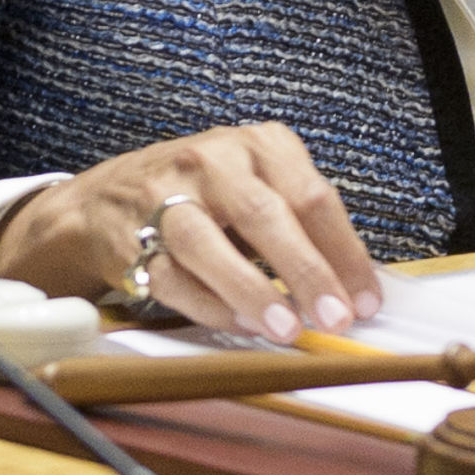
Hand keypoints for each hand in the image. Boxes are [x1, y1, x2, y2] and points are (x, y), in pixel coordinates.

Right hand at [0, 124, 388, 340]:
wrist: (107, 200)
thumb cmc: (204, 194)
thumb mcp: (258, 184)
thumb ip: (302, 224)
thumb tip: (352, 286)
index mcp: (258, 145)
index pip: (313, 196)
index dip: (344, 252)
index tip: (367, 299)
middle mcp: (212, 162)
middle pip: (265, 215)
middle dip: (305, 271)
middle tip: (335, 317)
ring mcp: (166, 198)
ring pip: (210, 245)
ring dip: (253, 291)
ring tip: (287, 329)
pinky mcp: (130, 238)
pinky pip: (173, 278)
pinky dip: (210, 305)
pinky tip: (240, 324)